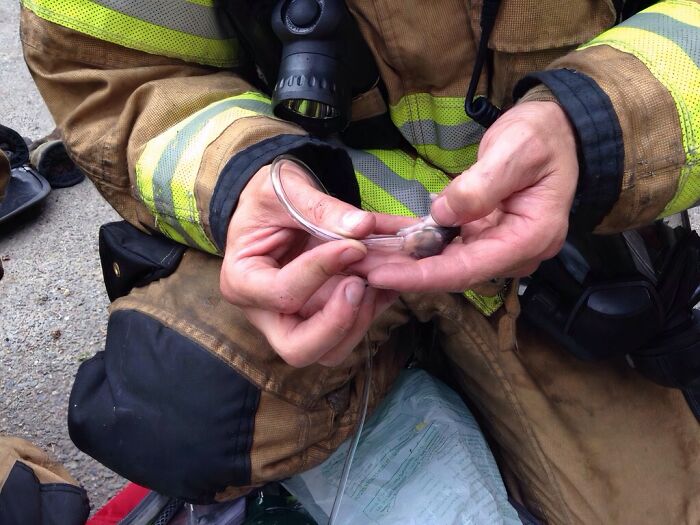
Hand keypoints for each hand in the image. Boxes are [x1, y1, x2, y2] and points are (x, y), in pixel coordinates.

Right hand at [220, 161, 398, 366]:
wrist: (273, 205)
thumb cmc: (266, 198)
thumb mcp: (283, 189)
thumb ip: (319, 207)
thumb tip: (362, 226)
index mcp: (243, 281)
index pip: (282, 294)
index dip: (320, 272)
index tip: (353, 245)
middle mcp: (266, 312)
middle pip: (299, 349)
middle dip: (338, 322)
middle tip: (360, 284)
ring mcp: (297, 319)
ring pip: (331, 350)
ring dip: (362, 318)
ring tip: (381, 276)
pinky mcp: (323, 315)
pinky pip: (352, 328)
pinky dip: (377, 305)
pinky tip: (392, 274)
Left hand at [364, 101, 578, 291]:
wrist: (557, 130)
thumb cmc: (542, 137)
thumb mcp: (515, 151)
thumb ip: (480, 187)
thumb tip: (442, 215)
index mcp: (530, 238)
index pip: (468, 268)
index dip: (421, 275)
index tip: (380, 275)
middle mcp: (515, 252)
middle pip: (453, 271)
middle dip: (405, 271)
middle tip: (357, 266)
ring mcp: (500, 246)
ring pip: (446, 261)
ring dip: (406, 259)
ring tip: (362, 254)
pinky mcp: (485, 236)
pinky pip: (447, 245)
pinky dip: (417, 242)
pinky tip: (385, 237)